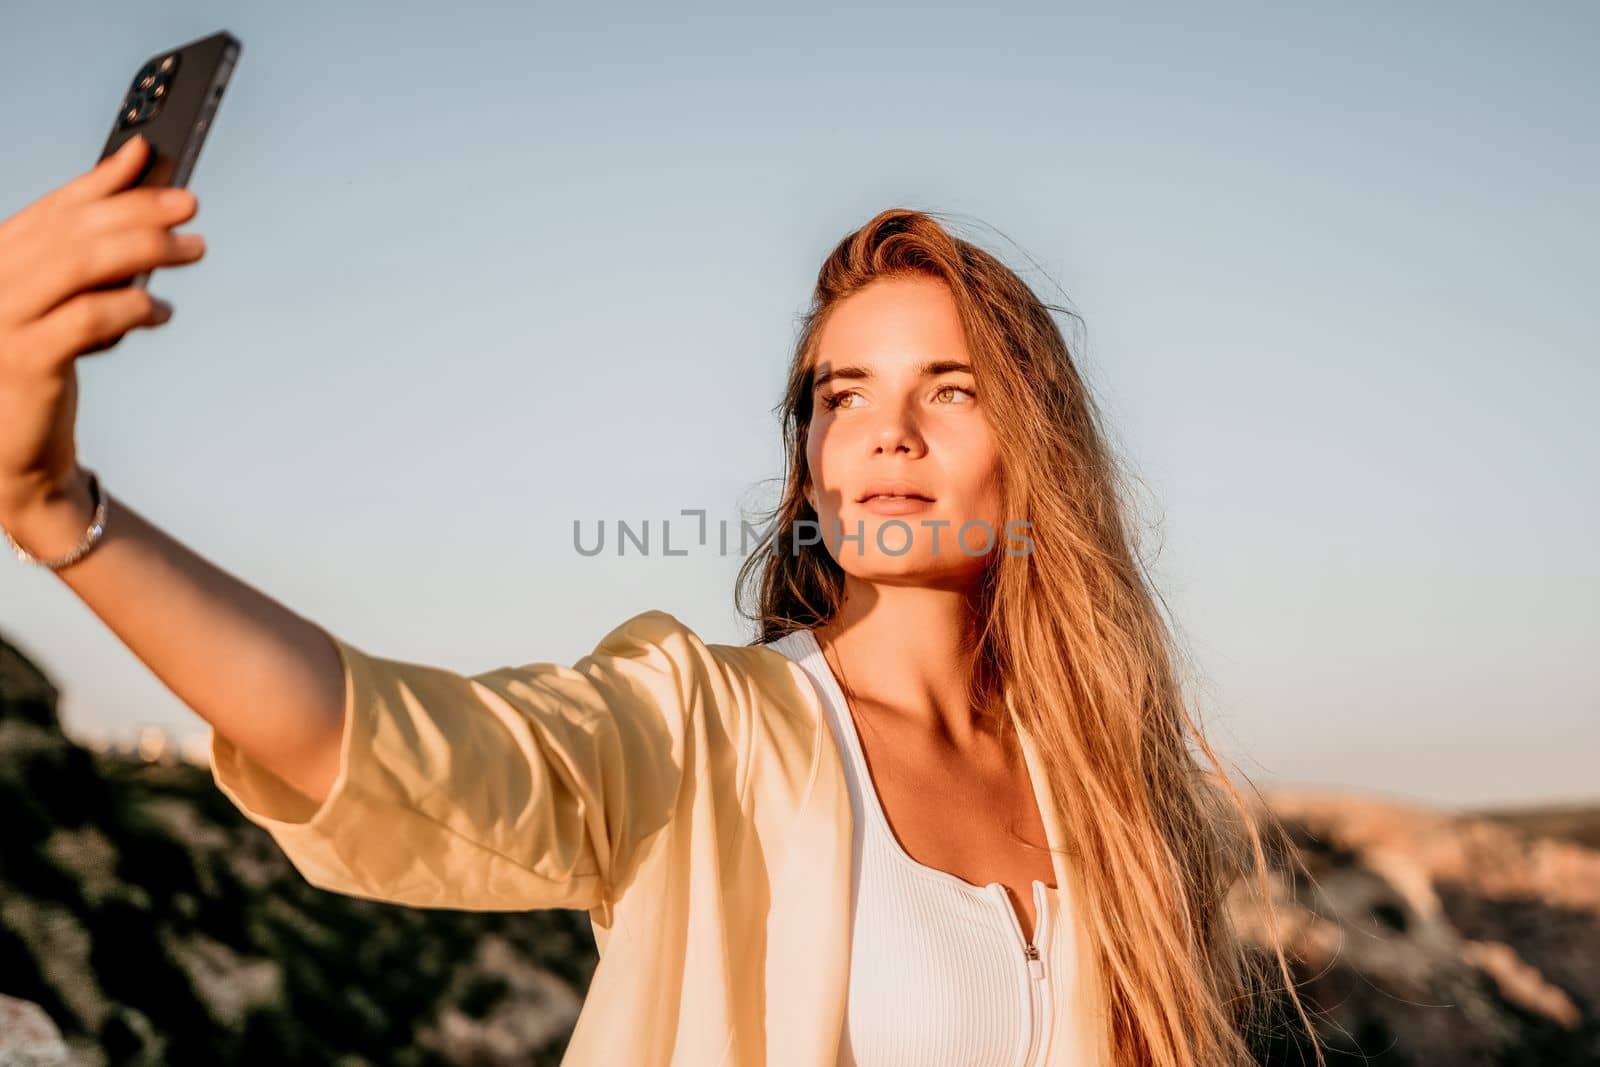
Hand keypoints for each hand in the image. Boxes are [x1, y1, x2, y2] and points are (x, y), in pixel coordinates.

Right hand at [0, 134, 205, 520]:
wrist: (13, 453)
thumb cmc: (39, 370)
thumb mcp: (60, 306)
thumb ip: (86, 259)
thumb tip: (136, 199)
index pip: (51, 209)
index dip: (100, 179)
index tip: (148, 155)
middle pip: (71, 231)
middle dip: (136, 209)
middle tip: (189, 206)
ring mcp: (1, 321)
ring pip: (80, 265)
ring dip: (145, 248)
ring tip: (192, 248)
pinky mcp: (26, 361)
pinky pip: (89, 318)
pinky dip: (133, 307)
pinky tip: (161, 310)